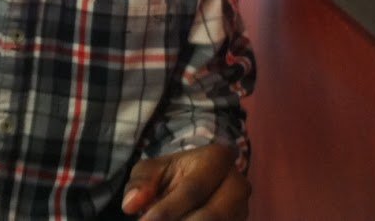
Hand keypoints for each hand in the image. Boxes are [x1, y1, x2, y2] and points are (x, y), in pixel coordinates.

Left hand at [121, 143, 249, 219]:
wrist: (198, 183)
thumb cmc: (173, 175)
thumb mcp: (153, 170)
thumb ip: (141, 182)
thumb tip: (131, 204)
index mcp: (218, 158)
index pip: (194, 189)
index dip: (168, 210)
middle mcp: (238, 185)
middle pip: (212, 216)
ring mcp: (243, 210)